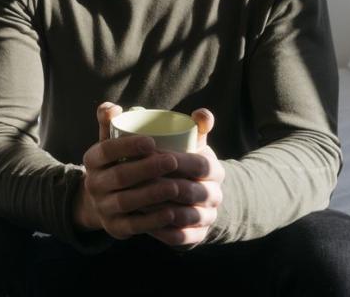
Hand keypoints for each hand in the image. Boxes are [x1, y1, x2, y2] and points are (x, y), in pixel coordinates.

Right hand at [73, 102, 183, 239]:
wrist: (100, 202)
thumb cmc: (115, 163)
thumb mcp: (110, 142)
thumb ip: (112, 121)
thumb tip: (114, 107)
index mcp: (92, 159)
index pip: (106, 150)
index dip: (127, 146)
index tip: (152, 141)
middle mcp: (93, 184)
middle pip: (119, 176)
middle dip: (146, 169)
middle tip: (173, 161)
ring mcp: (103, 207)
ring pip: (126, 201)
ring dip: (151, 194)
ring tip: (176, 187)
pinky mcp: (115, 228)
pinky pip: (133, 226)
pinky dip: (152, 221)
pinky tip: (171, 213)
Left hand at [148, 108, 224, 247]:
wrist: (189, 195)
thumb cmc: (179, 162)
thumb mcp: (185, 142)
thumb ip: (182, 123)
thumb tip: (194, 112)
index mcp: (214, 169)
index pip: (200, 164)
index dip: (178, 160)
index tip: (150, 155)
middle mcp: (215, 194)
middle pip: (190, 191)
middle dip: (163, 185)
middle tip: (135, 180)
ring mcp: (208, 217)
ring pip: (183, 216)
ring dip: (159, 209)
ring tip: (134, 201)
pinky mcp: (197, 236)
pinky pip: (180, 237)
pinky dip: (162, 230)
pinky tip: (143, 223)